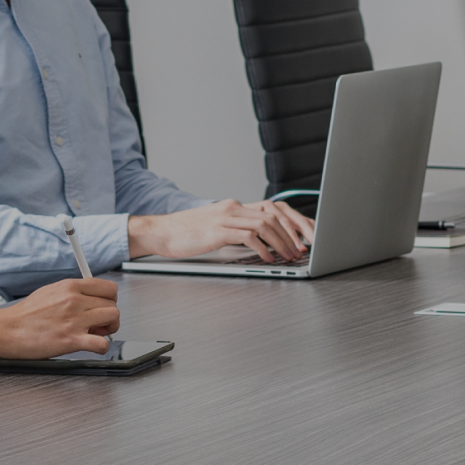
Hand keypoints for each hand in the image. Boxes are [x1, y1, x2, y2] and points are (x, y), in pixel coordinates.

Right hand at [0, 277, 118, 358]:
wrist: (6, 331)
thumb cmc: (25, 315)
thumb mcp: (50, 291)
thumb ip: (73, 293)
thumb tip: (90, 299)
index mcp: (70, 286)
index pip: (109, 287)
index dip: (110, 300)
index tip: (102, 307)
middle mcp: (74, 300)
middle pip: (113, 304)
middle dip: (109, 317)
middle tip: (97, 325)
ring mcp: (74, 320)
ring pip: (113, 319)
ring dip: (108, 330)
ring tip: (94, 334)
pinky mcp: (71, 340)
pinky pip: (103, 343)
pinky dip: (102, 347)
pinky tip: (91, 346)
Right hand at [128, 199, 312, 261]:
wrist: (161, 232)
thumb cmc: (186, 234)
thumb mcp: (216, 228)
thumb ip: (237, 229)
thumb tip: (261, 242)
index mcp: (234, 206)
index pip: (272, 208)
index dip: (292, 222)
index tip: (303, 236)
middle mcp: (233, 208)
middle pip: (274, 214)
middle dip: (293, 232)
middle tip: (302, 249)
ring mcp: (225, 217)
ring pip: (265, 224)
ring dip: (281, 242)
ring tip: (288, 256)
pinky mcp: (218, 231)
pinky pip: (248, 236)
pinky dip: (262, 248)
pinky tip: (267, 258)